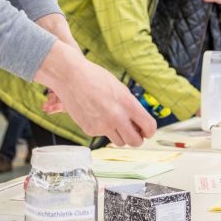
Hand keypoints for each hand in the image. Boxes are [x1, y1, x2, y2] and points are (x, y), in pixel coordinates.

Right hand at [34, 41, 155, 146]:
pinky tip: (98, 116)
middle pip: (135, 142)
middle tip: (134, 132)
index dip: (149, 131)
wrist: (71, 77)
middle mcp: (117, 117)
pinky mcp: (90, 130)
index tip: (147, 131)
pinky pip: (102, 136)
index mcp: (128, 104)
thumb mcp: (121, 89)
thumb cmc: (95, 78)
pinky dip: (103, 130)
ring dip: (120, 136)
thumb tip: (138, 122)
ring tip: (115, 123)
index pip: (149, 127)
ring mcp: (102, 125)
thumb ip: (131, 107)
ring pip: (119, 143)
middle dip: (137, 139)